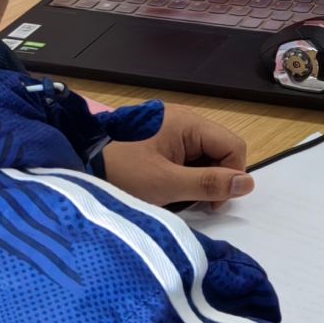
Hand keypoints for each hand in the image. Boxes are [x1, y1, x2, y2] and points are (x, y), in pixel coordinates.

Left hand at [98, 103, 251, 207]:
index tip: (211, 203)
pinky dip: (181, 173)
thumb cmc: (121, 174)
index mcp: (188, 122)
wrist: (75, 164)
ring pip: (201, 154)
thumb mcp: (167, 184)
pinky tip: (164, 187)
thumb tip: (248, 184)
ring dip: (196, 178)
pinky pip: (183, 154)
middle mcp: (181, 118)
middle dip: (213, 178)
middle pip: (218, 148)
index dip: (231, 176)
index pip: (233, 146)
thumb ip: (209, 183)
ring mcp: (167, 127)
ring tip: (176, 196)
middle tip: (194, 204)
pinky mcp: (155, 137)